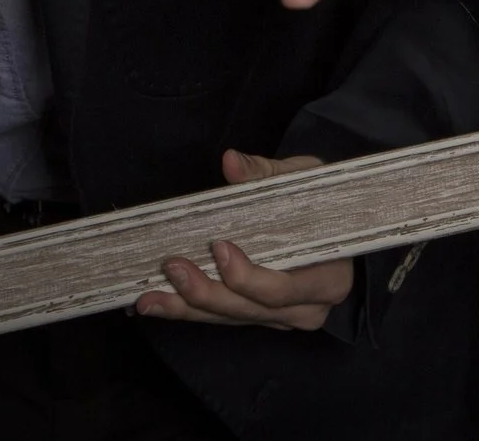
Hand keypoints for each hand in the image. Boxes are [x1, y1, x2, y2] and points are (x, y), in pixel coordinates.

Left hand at [133, 150, 353, 329]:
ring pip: (231, 318)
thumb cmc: (320, 202)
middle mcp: (307, 309)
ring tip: (149, 297)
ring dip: (187, 307)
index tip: (219, 247)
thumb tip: (231, 162)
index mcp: (329, 279)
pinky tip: (156, 303)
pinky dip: (188, 310)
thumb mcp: (303, 180)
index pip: (284, 289)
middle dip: (208, 292)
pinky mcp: (258, 318)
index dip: (249, 276)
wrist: (329, 223)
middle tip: (173, 267)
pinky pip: (223, 318)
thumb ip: (265, 174)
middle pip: (251, 309)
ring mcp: (281, 318)